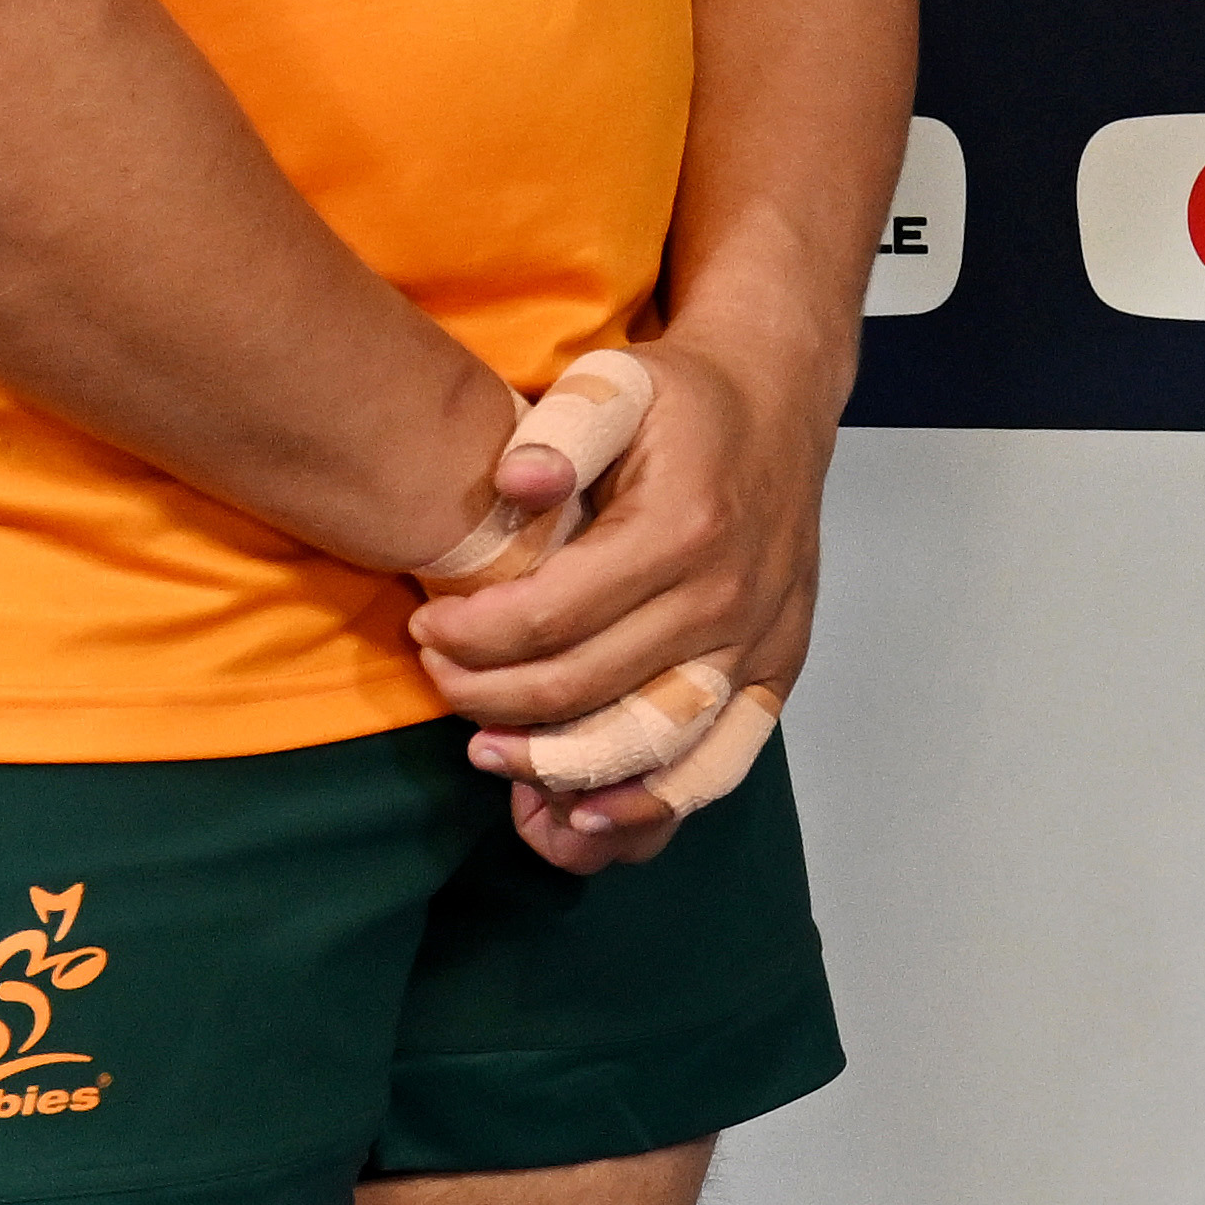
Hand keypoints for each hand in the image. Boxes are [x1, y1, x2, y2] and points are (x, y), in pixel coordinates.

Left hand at [412, 319, 838, 867]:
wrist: (779, 400)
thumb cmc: (680, 399)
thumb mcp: (616, 382)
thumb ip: (562, 428)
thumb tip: (515, 483)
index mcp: (684, 528)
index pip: (552, 618)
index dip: (470, 639)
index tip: (425, 629)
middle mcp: (729, 597)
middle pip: (588, 689)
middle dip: (490, 701)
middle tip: (440, 684)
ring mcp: (759, 642)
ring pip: (651, 744)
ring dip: (561, 770)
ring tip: (493, 760)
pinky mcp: (778, 670)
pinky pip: (719, 764)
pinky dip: (653, 809)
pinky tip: (585, 822)